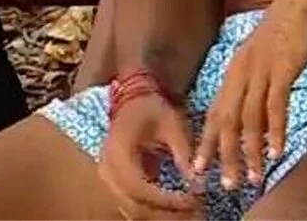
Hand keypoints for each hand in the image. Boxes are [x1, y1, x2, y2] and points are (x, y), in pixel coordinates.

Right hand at [98, 92, 203, 218]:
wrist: (132, 98)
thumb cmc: (153, 109)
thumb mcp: (173, 126)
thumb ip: (184, 154)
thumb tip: (198, 183)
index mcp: (119, 153)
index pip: (140, 189)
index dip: (167, 200)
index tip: (193, 199)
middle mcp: (108, 169)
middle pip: (134, 206)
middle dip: (165, 213)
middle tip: (194, 209)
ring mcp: (108, 177)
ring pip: (132, 209)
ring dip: (159, 214)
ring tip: (187, 210)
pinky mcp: (114, 181)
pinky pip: (131, 203)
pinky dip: (153, 209)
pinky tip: (175, 206)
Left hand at [194, 0, 306, 190]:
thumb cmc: (292, 22)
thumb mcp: (267, 52)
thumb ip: (259, 77)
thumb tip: (259, 107)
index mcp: (236, 66)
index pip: (214, 110)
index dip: (207, 142)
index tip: (200, 169)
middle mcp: (241, 68)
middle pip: (225, 120)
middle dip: (224, 156)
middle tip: (226, 185)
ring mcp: (261, 67)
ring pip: (248, 118)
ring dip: (249, 151)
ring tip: (254, 178)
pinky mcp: (283, 66)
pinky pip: (275, 105)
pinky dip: (275, 130)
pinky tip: (277, 151)